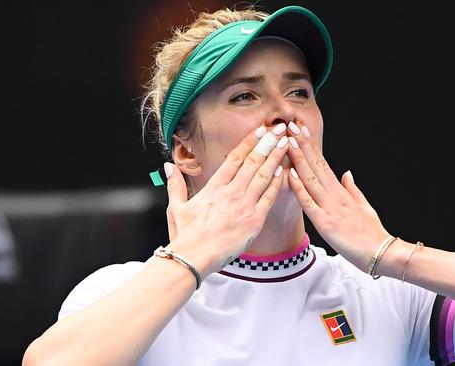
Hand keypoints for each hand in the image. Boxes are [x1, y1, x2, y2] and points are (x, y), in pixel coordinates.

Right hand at [164, 125, 288, 274]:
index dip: (249, 142)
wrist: (193, 258)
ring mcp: (244, 206)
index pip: (235, 158)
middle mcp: (231, 192)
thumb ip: (175, 185)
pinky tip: (284, 170)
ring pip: (263, 176)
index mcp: (214, 187)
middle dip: (268, 143)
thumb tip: (168, 166)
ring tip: (286, 143)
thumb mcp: (176, 207)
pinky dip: (276, 183)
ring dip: (276, 158)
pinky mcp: (254, 221)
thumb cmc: (184, 236)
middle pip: (253, 162)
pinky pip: (268, 198)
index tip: (260, 130)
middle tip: (280, 128)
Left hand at [285, 121, 390, 271]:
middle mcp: (335, 196)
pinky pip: (309, 203)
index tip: (301, 131)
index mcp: (342, 192)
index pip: (323, 164)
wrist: (382, 253)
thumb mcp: (365, 207)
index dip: (311, 147)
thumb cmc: (372, 233)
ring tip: (288, 141)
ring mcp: (330, 208)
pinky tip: (290, 174)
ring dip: (298, 159)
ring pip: (311, 179)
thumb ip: (353, 189)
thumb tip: (346, 173)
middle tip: (291, 125)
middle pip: (316, 166)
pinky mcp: (325, 223)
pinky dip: (299, 188)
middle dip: (302, 145)